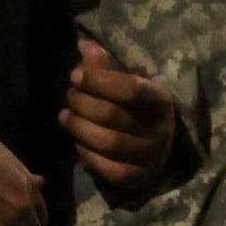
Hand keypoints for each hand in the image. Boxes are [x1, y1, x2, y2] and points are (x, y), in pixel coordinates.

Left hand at [64, 37, 180, 193]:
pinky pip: (110, 169)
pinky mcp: (140, 178)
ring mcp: (153, 156)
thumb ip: (105, 67)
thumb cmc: (136, 108)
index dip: (99, 81)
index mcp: (160, 100)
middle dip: (82, 103)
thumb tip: (86, 47)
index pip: (131, 89)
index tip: (75, 76)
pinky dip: (88, 154)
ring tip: (64, 116)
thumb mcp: (125, 83)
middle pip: (112, 115)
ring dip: (79, 127)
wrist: (157, 146)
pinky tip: (79, 142)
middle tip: (69, 96)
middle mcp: (161, 129)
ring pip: (109, 142)